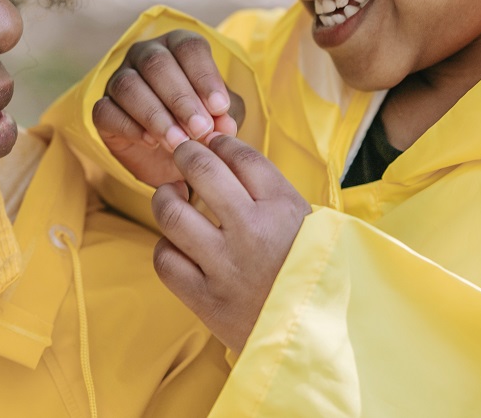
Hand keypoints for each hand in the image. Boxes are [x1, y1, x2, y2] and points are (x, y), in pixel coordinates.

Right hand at [92, 30, 243, 185]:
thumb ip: (226, 116)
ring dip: (156, 115)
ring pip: (129, 86)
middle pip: (156, 63)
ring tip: (178, 142)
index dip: (204, 75)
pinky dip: (130, 127)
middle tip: (200, 129)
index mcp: (176, 47)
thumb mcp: (220, 120)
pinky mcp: (102, 108)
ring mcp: (118, 79)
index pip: (188, 47)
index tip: (220, 107)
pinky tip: (151, 142)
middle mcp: (144, 55)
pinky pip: (106, 111)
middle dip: (181, 98)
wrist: (171, 160)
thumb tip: (225, 123)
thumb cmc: (198, 125)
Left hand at [151, 135, 310, 352]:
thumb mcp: (308, 224)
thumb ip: (270, 191)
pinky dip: (165, 246)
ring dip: (165, 197)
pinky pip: (165, 260)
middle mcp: (252, 231)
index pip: (241, 155)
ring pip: (171, 212)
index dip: (219, 143)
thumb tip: (224, 155)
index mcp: (284, 209)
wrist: (315, 338)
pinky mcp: (206, 300)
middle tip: (183, 157)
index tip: (211, 144)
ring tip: (172, 196)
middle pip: (202, 170)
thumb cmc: (310, 274)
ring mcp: (225, 266)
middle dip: (185, 154)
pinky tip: (176, 244)